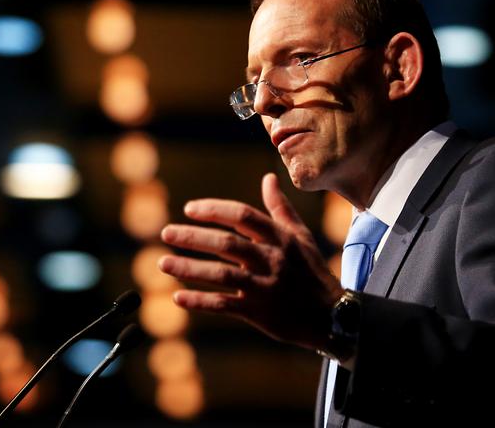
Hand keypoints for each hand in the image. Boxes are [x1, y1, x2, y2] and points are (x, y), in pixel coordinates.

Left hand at [159, 172, 343, 350]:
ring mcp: (265, 287)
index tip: (189, 209)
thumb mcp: (299, 236)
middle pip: (227, 244)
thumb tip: (268, 178)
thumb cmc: (311, 271)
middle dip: (194, 237)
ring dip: (189, 269)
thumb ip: (280, 208)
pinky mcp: (259, 312)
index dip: (214, 210)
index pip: (242, 216)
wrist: (332, 315)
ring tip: (162, 264)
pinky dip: (200, 302)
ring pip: (222, 275)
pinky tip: (178, 298)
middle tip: (166, 233)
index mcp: (280, 238)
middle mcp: (271, 260)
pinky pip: (225, 305)